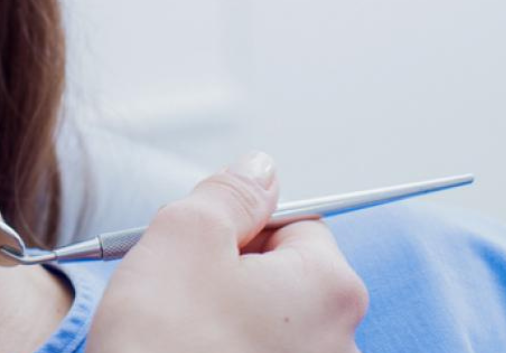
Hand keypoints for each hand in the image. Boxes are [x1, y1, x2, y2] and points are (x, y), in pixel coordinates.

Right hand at [87, 152, 369, 352]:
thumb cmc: (163, 346)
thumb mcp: (184, 235)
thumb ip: (228, 193)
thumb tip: (260, 169)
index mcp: (330, 287)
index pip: (295, 221)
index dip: (238, 225)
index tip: (198, 245)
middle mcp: (341, 342)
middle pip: (285, 277)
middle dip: (231, 275)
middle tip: (178, 290)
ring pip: (268, 326)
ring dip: (225, 320)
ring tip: (176, 335)